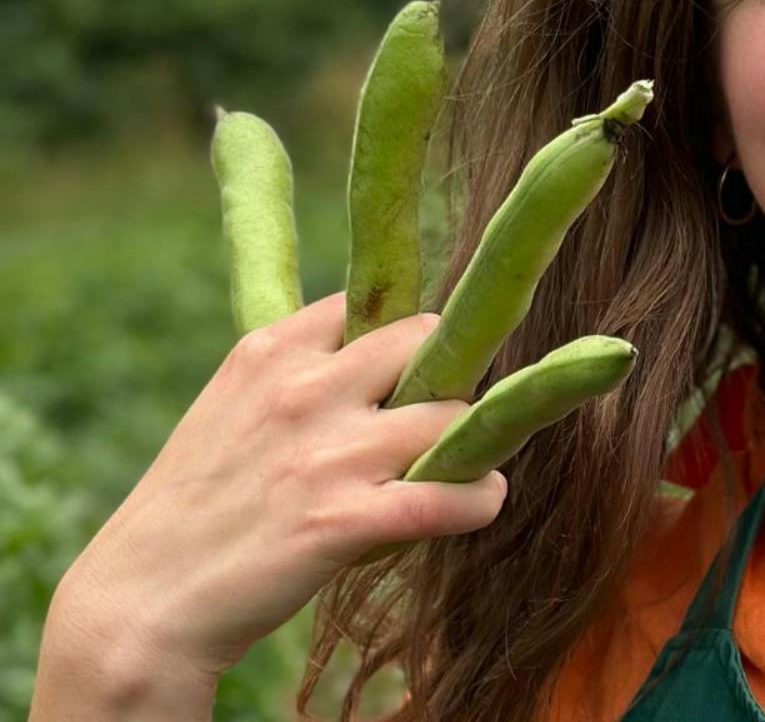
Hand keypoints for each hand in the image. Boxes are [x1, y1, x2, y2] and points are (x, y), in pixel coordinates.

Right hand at [51, 293, 507, 682]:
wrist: (139, 604)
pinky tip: (481, 500)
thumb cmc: (196, 508)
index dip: (402, 339)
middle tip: (442, 417)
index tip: (413, 368)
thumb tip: (379, 353)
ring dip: (468, 442)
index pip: (372, 305)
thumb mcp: (231, 410)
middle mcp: (300, 390)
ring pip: (451, 415)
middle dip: (444, 377)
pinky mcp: (342, 520)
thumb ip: (297, 375)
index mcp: (269, 352)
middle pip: (426, 342)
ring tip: (465, 464)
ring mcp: (324, 454)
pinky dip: (479, 499)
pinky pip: (449, 495)